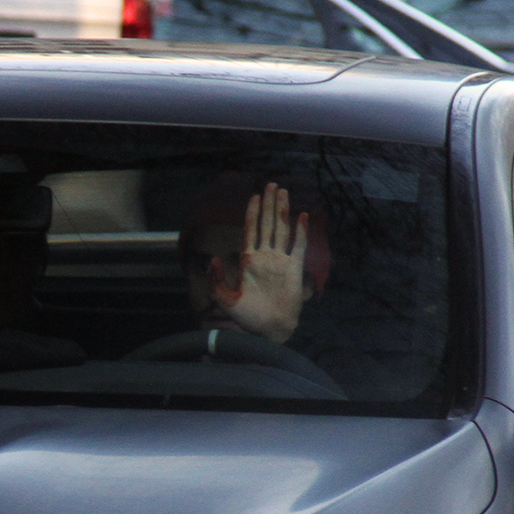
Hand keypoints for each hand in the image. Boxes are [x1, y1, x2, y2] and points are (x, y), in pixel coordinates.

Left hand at [209, 183, 309, 343]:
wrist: (268, 329)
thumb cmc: (248, 317)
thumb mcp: (225, 299)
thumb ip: (217, 279)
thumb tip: (211, 258)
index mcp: (249, 260)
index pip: (250, 230)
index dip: (252, 213)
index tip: (254, 196)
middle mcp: (265, 257)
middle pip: (267, 224)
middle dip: (268, 204)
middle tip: (271, 184)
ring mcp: (280, 261)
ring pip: (281, 230)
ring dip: (282, 210)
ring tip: (283, 192)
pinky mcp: (294, 269)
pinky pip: (298, 246)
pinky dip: (300, 231)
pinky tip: (301, 216)